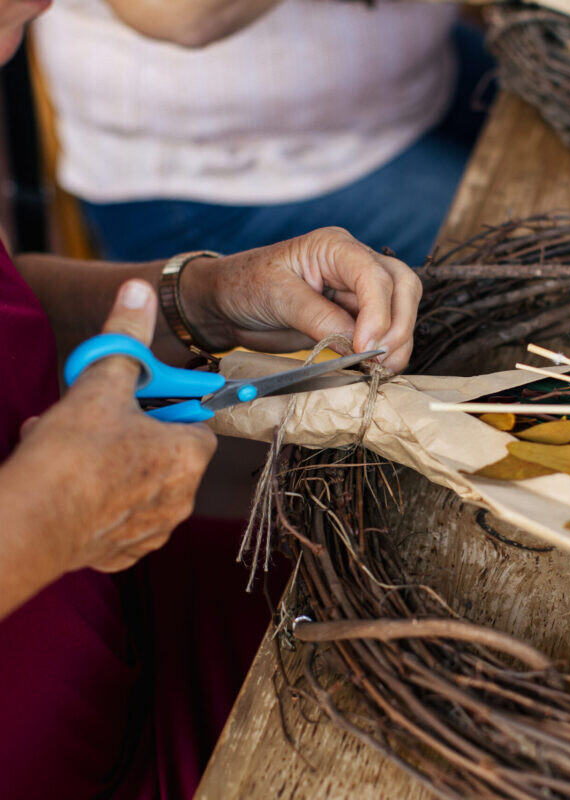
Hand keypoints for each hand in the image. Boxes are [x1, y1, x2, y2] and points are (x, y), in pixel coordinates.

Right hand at [3, 280, 216, 579]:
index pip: (194, 423)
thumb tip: (141, 292)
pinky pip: (117, 517)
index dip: (167, 407)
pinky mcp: (122, 554)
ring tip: (69, 449)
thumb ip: (125, 337)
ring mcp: (153, 530)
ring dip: (111, 465)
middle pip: (164, 453)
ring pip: (137, 485)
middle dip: (131, 435)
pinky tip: (66, 484)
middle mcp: (181, 498)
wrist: (30, 523)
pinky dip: (98, 500)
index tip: (140, 400)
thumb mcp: (101, 383)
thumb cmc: (73, 456)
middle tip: (97, 423)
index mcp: (189, 457)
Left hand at [182, 227, 422, 372]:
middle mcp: (354, 265)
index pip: (374, 274)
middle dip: (399, 325)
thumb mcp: (277, 297)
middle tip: (381, 360)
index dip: (378, 312)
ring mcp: (357, 292)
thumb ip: (319, 318)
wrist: (227, 305)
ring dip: (398, 342)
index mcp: (334, 248)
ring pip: (401, 309)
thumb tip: (357, 346)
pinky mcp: (355, 317)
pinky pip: (385, 331)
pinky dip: (387, 352)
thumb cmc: (244, 287)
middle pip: (402, 286)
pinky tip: (374, 369)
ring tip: (380, 370)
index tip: (365, 347)